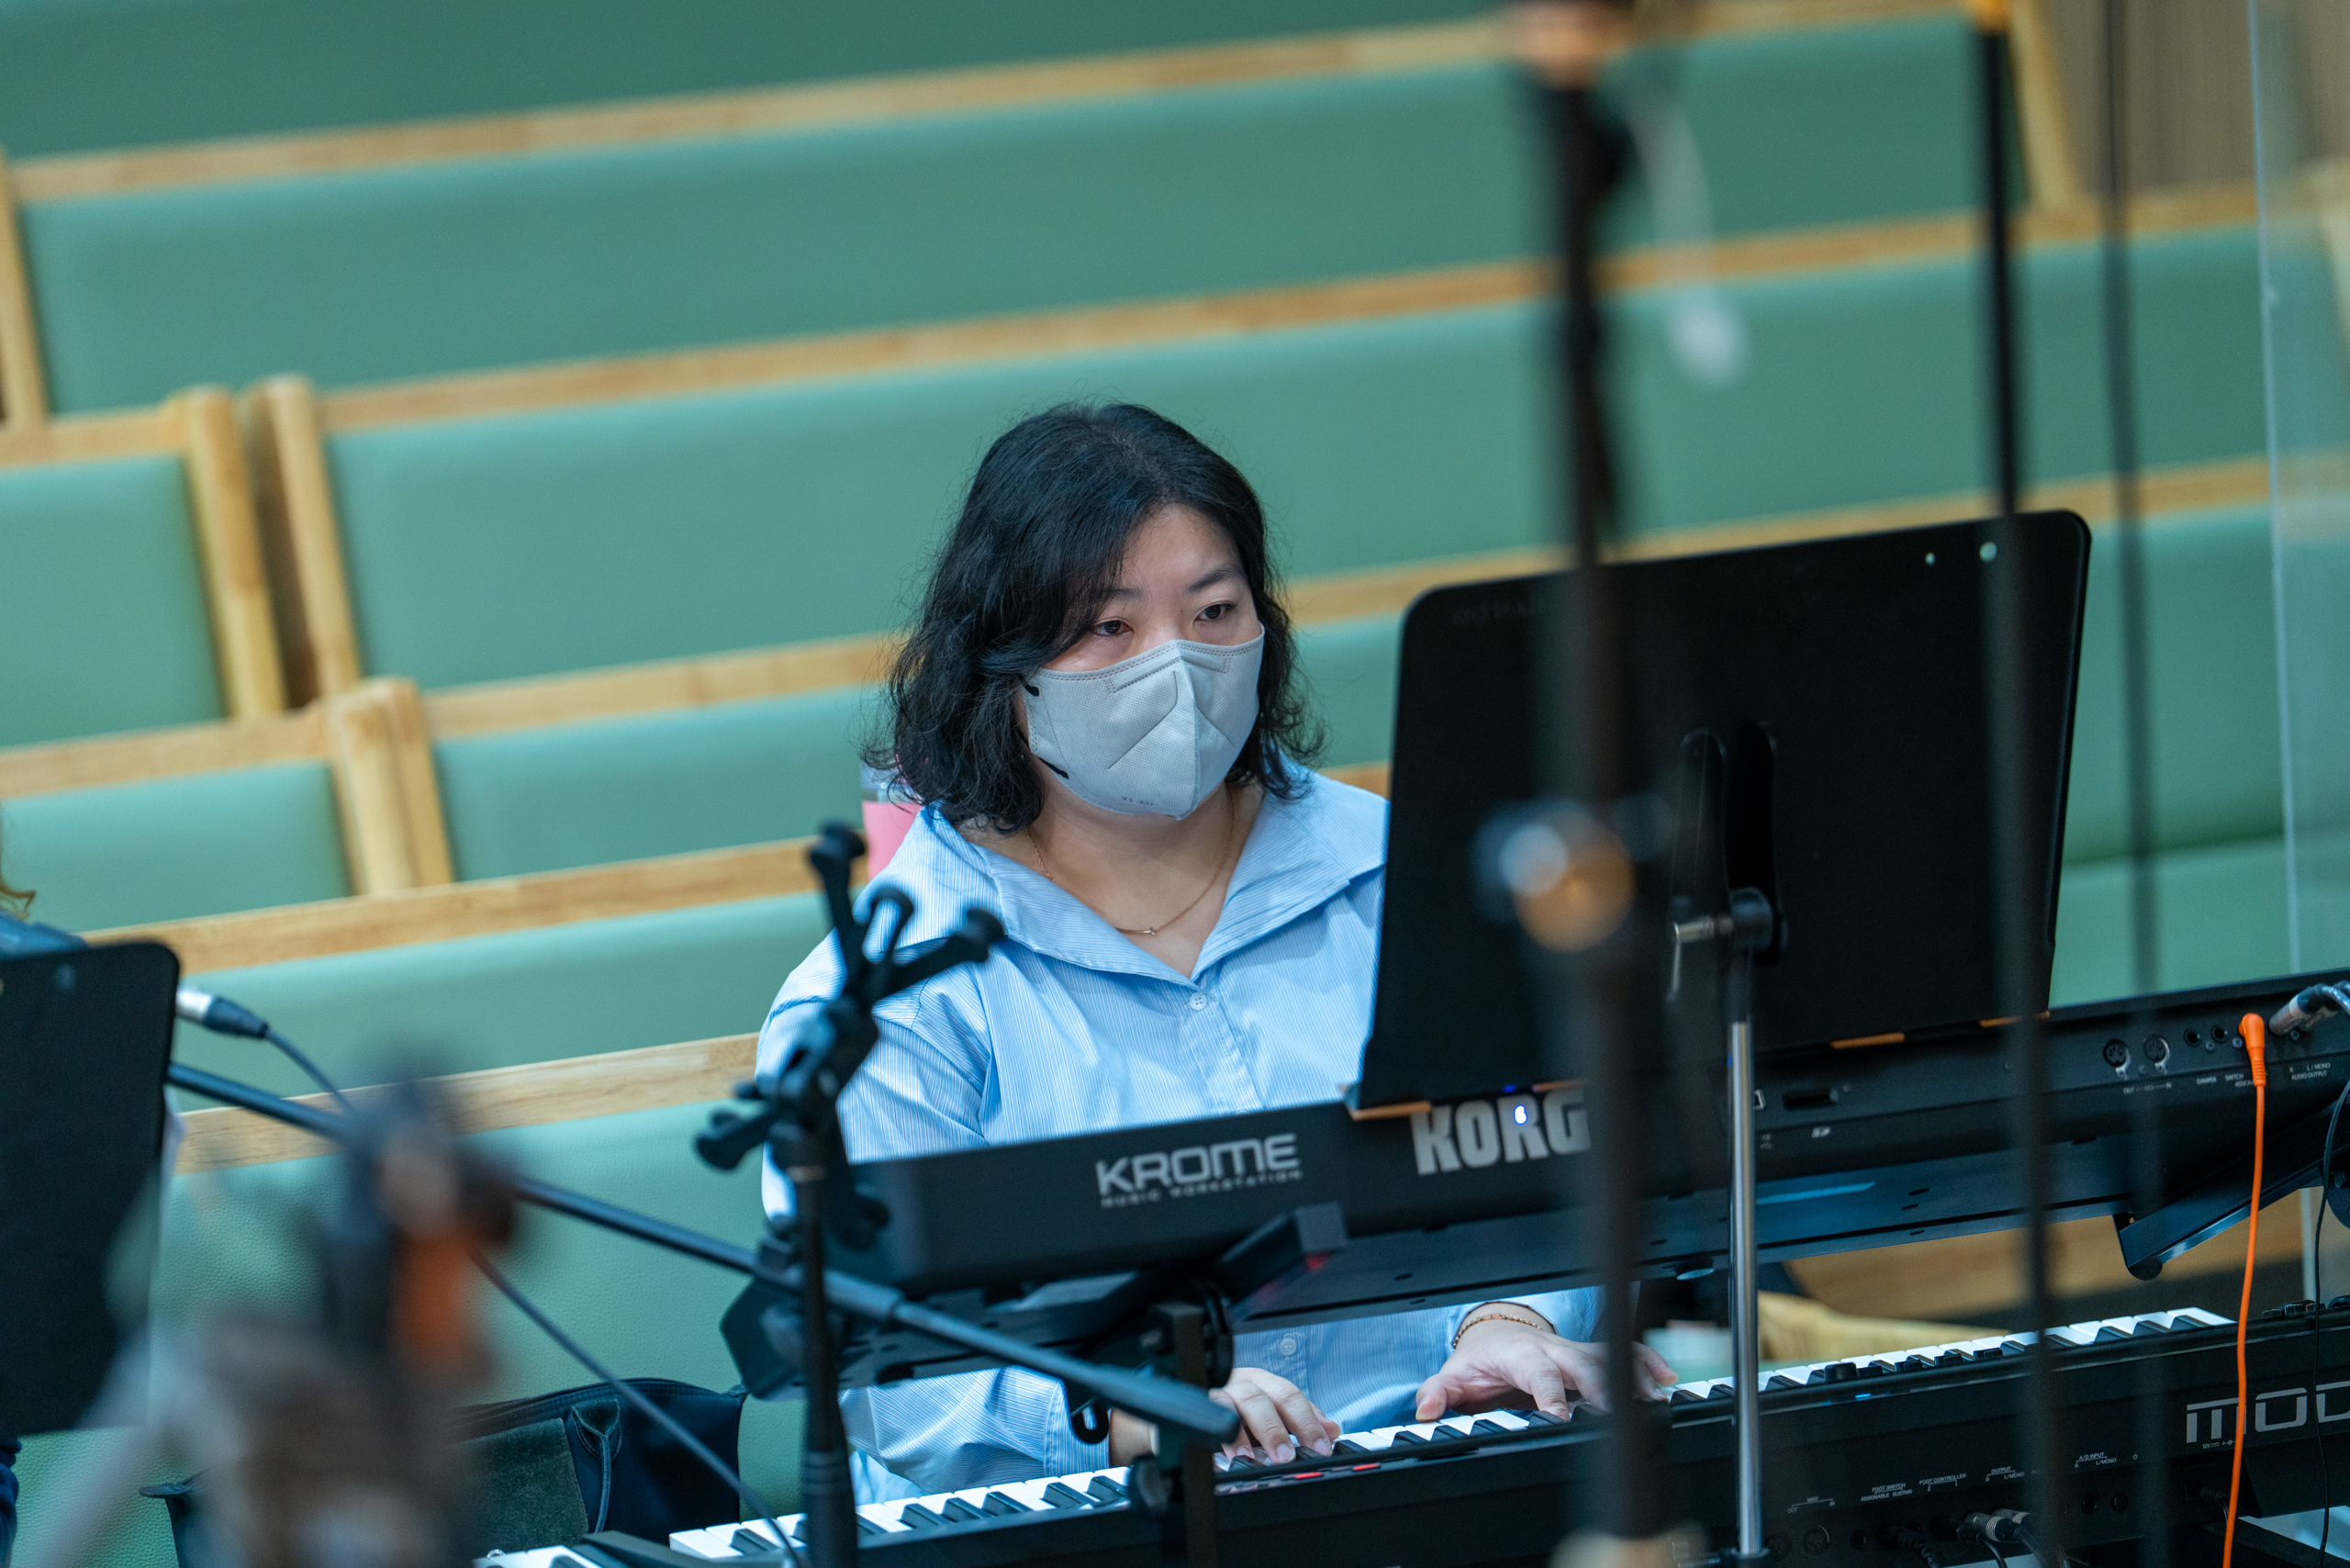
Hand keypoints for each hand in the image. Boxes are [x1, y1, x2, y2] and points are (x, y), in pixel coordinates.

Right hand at [1104, 1366, 1341, 1465]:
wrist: (1175, 1418)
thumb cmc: (1227, 1416)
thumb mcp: (1266, 1420)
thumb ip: (1297, 1422)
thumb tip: (1333, 1428)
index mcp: (1261, 1383)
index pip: (1289, 1394)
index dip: (1307, 1419)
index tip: (1321, 1446)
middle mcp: (1238, 1383)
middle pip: (1261, 1396)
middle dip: (1276, 1427)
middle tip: (1286, 1455)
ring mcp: (1212, 1392)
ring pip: (1229, 1403)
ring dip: (1241, 1433)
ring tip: (1250, 1459)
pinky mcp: (1188, 1407)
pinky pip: (1199, 1417)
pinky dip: (1210, 1437)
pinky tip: (1218, 1457)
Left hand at [1413, 1316, 1674, 1421]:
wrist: (1493, 1335)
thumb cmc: (1479, 1361)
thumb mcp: (1452, 1375)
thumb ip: (1438, 1394)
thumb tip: (1425, 1410)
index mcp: (1519, 1354)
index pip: (1538, 1374)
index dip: (1550, 1396)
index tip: (1561, 1417)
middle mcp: (1551, 1349)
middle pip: (1581, 1365)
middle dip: (1600, 1388)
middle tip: (1616, 1415)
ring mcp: (1572, 1350)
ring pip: (1607, 1357)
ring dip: (1631, 1376)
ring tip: (1654, 1399)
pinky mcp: (1588, 1354)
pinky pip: (1621, 1353)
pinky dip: (1645, 1361)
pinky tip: (1665, 1379)